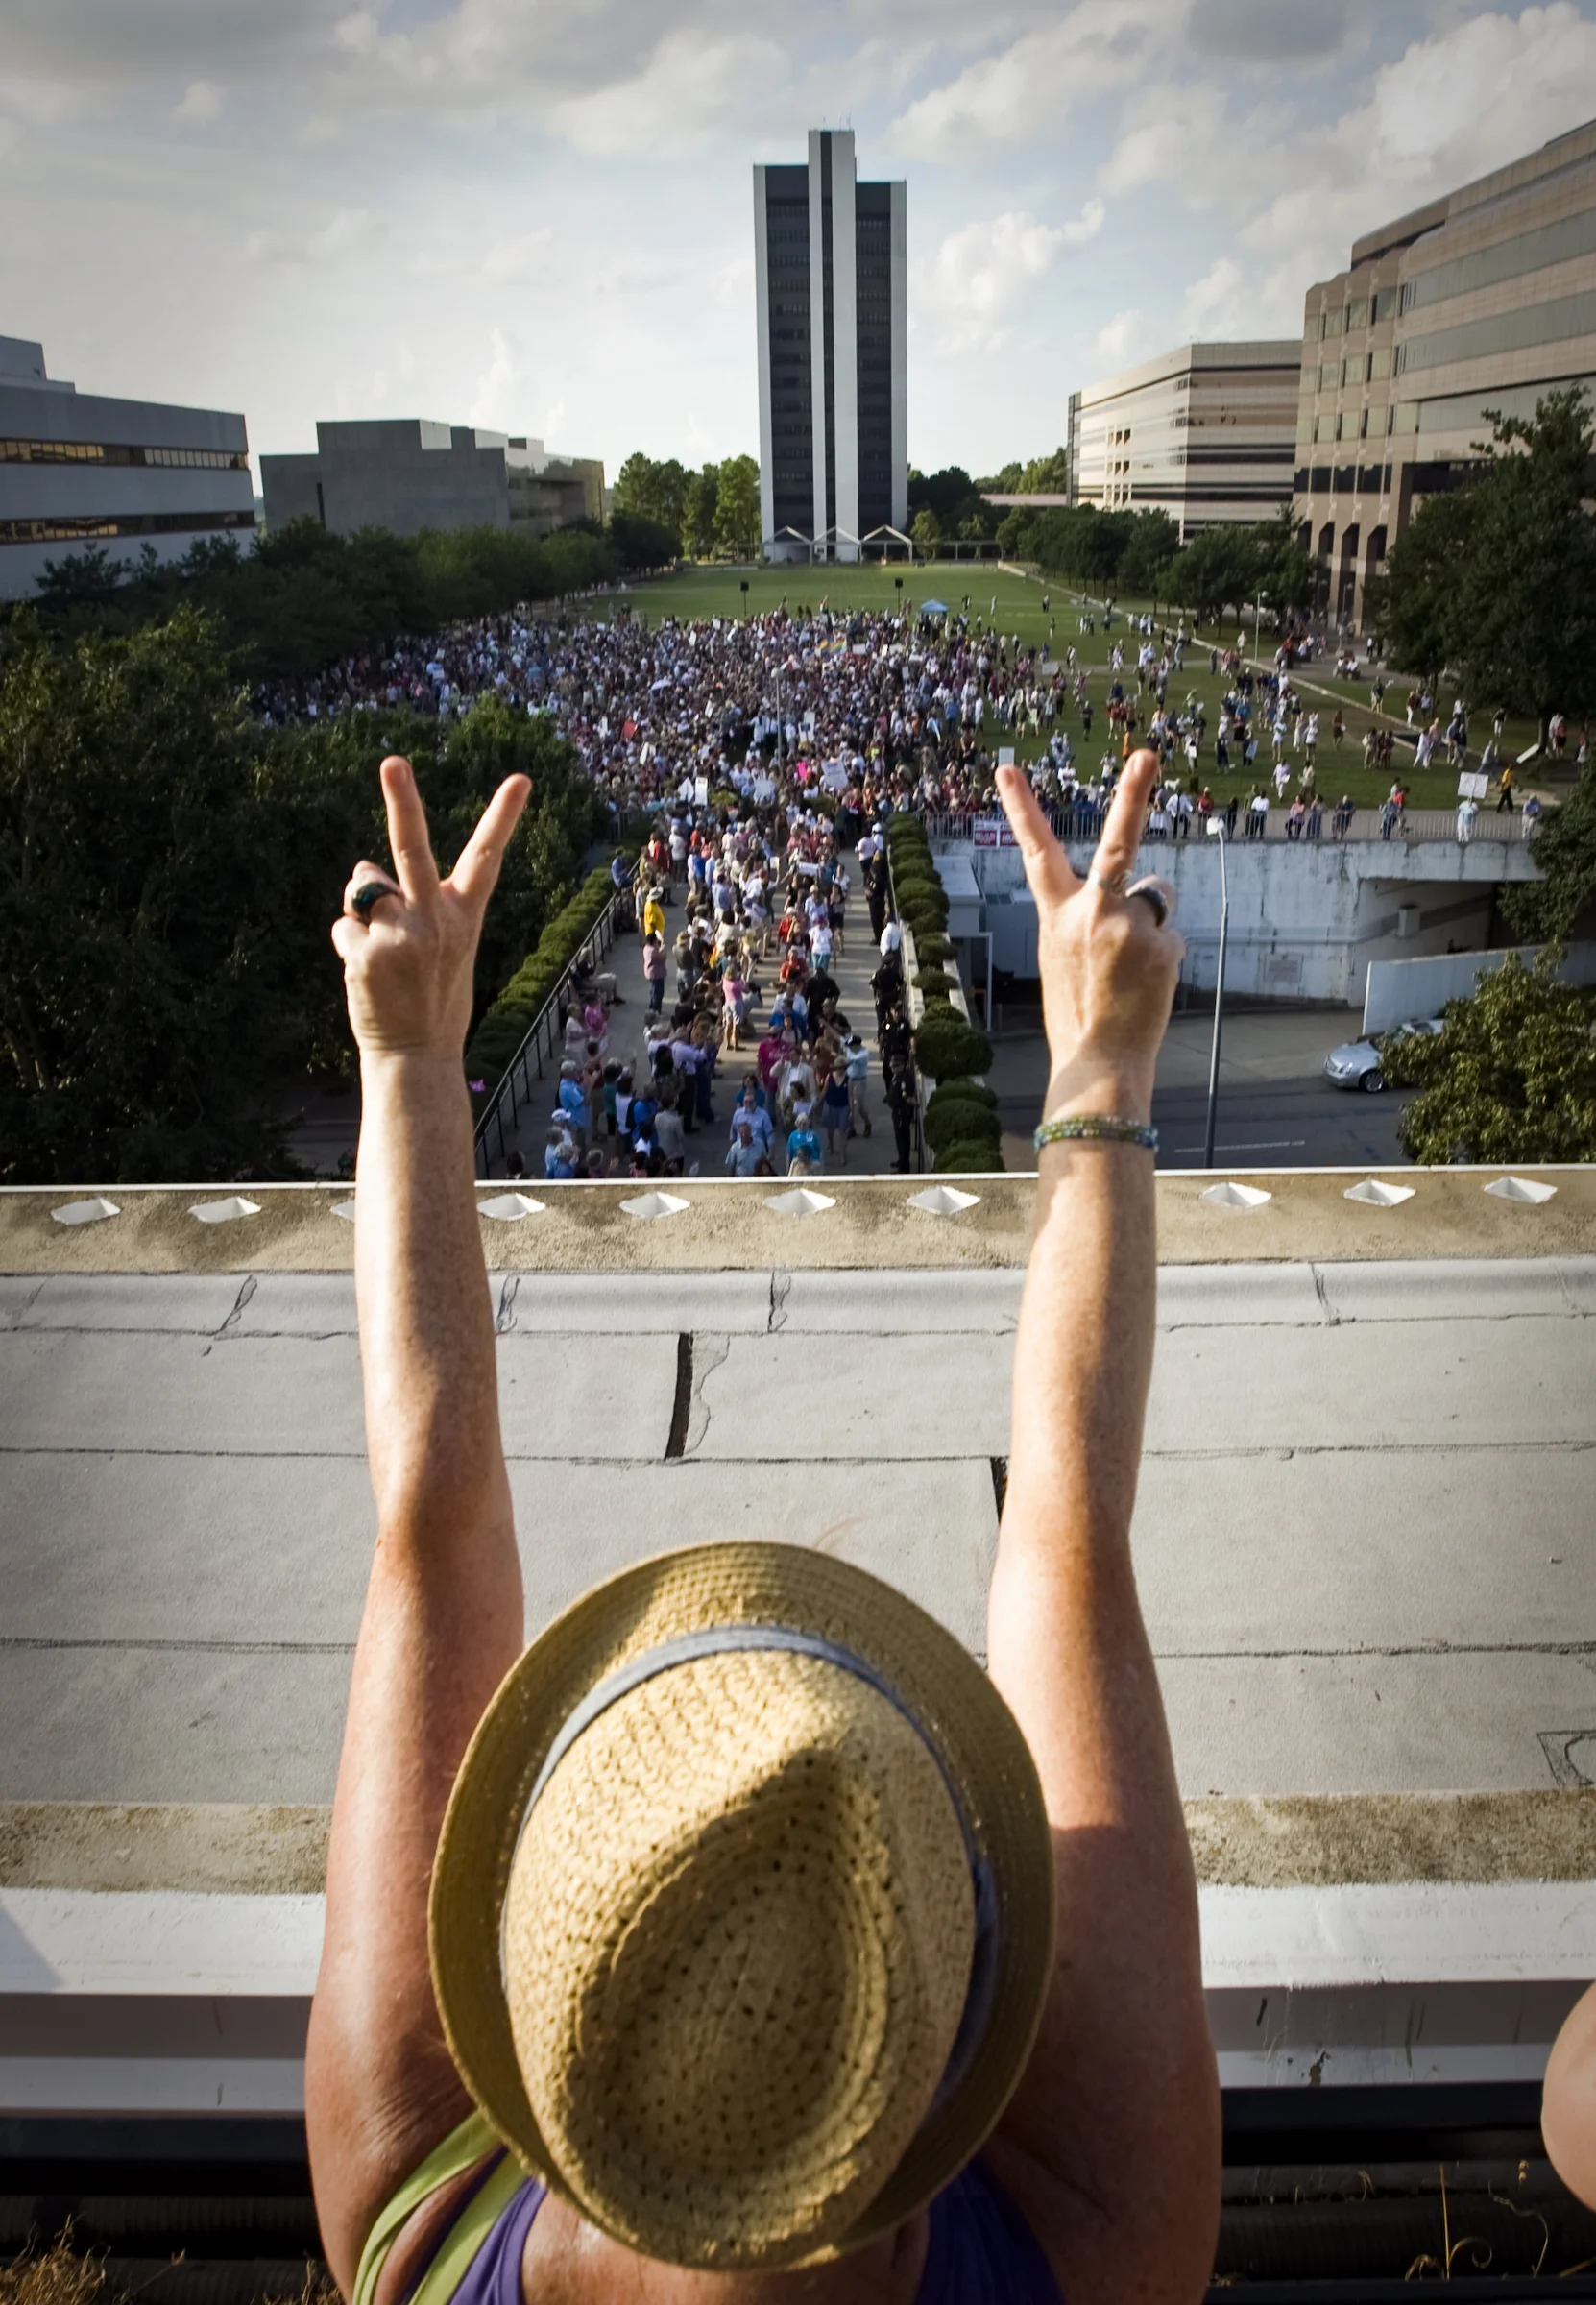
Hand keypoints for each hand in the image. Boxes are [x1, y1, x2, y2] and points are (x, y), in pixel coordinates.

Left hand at [331, 755, 530, 1062]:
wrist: (417, 1056)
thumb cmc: (430, 998)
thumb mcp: (439, 947)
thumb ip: (411, 905)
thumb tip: (362, 870)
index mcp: (462, 915)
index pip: (487, 857)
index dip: (504, 816)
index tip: (521, 779)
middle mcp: (435, 919)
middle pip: (412, 849)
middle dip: (403, 802)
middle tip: (392, 761)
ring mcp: (401, 936)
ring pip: (363, 887)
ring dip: (362, 910)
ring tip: (383, 954)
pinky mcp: (367, 954)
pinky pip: (345, 926)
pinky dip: (349, 945)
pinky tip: (369, 977)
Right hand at [997, 751, 1182, 1121]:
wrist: (1098, 1061)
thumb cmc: (1079, 1012)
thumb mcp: (1067, 957)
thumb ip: (1094, 918)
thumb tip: (1144, 898)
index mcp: (1057, 916)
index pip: (1036, 853)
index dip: (1021, 809)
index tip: (1007, 768)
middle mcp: (1091, 913)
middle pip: (1116, 844)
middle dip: (1132, 796)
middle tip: (1146, 754)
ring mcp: (1129, 927)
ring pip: (1154, 899)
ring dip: (1150, 926)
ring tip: (1130, 972)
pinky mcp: (1162, 945)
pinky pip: (1170, 937)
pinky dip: (1164, 959)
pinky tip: (1145, 988)